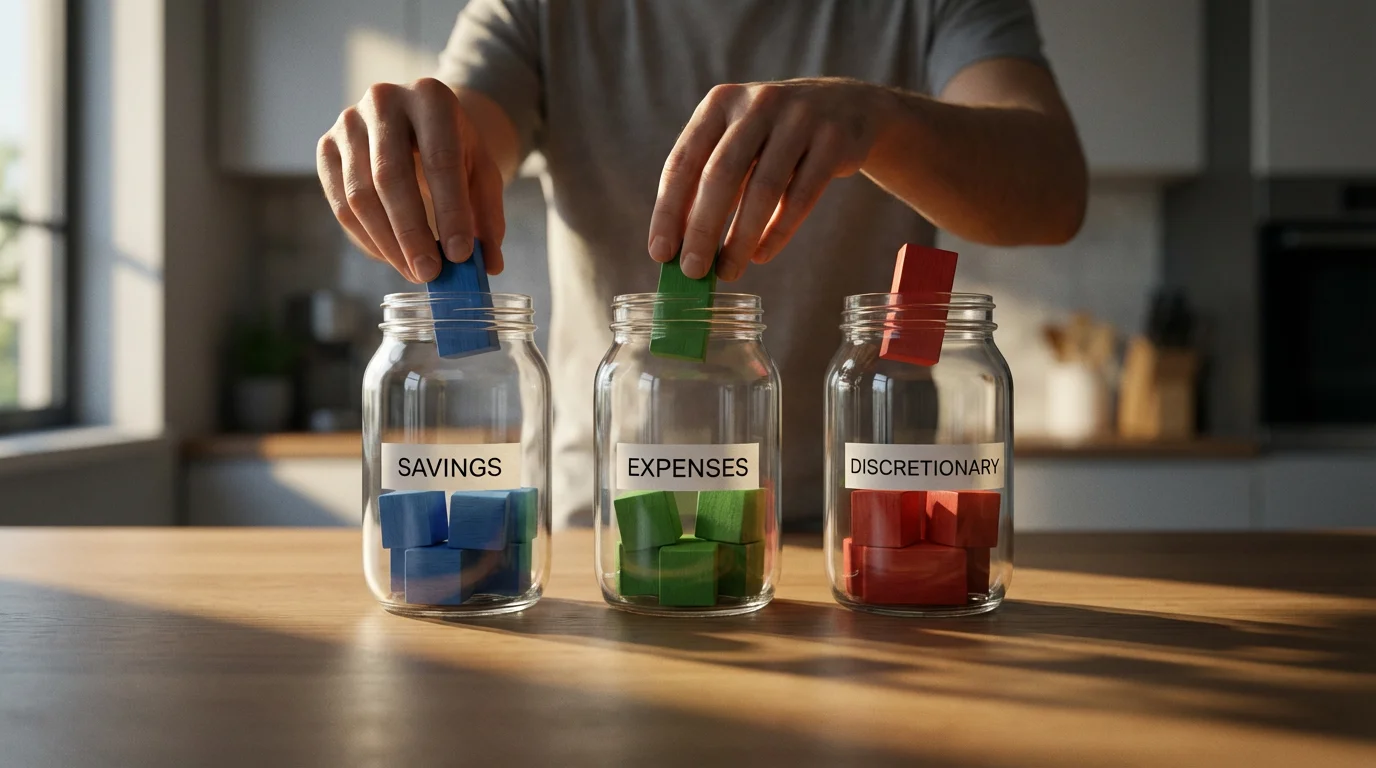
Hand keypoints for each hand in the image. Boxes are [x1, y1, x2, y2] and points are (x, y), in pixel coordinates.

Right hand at [316, 77, 505, 283]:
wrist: (417, 119)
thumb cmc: (453, 148)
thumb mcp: (481, 172)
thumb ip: (487, 215)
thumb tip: (490, 264)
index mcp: (430, 97)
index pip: (440, 159)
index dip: (450, 211)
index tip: (460, 255)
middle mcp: (383, 101)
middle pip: (391, 176)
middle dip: (411, 233)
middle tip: (430, 272)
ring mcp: (348, 123)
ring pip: (360, 195)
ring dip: (387, 243)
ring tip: (413, 271)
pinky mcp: (326, 147)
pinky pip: (340, 203)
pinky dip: (366, 238)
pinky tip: (391, 257)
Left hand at [648, 78, 882, 280]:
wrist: (848, 107)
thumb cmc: (775, 136)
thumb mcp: (738, 141)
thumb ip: (709, 181)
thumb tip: (679, 246)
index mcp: (721, 103)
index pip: (684, 161)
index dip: (668, 210)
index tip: (660, 253)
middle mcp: (758, 104)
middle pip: (721, 174)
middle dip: (702, 229)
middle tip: (692, 271)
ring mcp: (799, 119)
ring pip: (763, 188)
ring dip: (741, 238)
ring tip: (728, 272)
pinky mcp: (833, 140)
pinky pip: (801, 196)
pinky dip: (779, 231)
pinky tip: (761, 255)